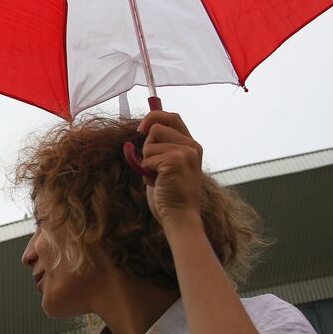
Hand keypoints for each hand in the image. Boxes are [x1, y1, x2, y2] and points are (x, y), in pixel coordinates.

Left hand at [137, 110, 204, 228]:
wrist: (179, 216)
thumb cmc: (169, 194)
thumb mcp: (167, 165)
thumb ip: (161, 147)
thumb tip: (143, 129)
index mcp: (191, 145)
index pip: (172, 117)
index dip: (154, 117)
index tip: (140, 129)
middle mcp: (192, 146)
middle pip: (156, 128)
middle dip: (148, 147)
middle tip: (154, 166)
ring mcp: (185, 152)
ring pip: (149, 144)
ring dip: (147, 161)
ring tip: (158, 177)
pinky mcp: (175, 161)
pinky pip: (147, 159)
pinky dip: (146, 172)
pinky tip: (158, 183)